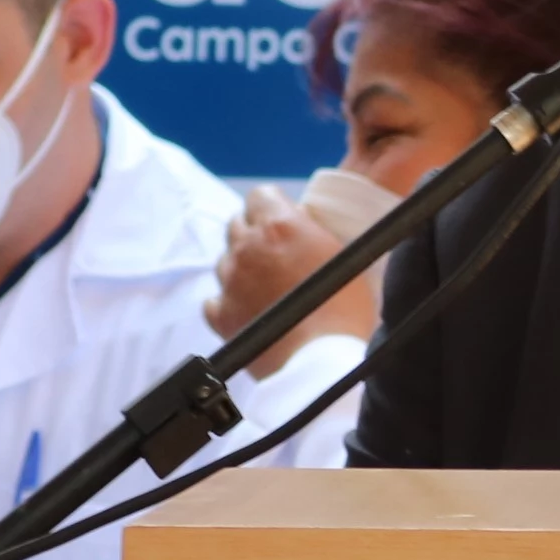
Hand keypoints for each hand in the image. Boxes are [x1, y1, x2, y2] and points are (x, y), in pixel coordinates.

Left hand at [211, 186, 373, 377]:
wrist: (319, 363)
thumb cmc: (343, 312)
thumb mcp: (343, 258)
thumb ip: (314, 234)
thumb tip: (302, 225)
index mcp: (280, 226)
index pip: (261, 195)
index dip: (272, 207)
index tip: (284, 220)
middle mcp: (248, 247)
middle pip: (238, 224)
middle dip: (254, 234)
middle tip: (276, 253)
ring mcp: (229, 281)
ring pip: (225, 260)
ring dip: (242, 267)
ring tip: (267, 287)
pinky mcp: (220, 314)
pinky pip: (215, 299)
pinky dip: (229, 301)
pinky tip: (249, 310)